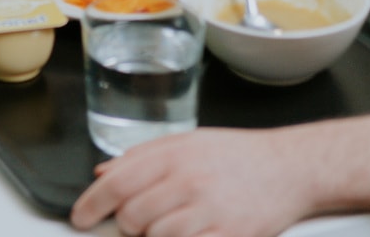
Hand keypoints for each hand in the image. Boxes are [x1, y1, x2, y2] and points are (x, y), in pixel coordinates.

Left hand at [70, 128, 313, 235]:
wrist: (289, 168)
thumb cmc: (237, 155)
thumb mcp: (186, 142)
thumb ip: (141, 156)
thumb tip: (103, 173)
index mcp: (173, 155)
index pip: (117, 183)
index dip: (91, 204)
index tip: (80, 218)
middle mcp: (189, 182)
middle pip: (133, 217)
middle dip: (128, 225)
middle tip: (137, 222)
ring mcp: (210, 212)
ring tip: (171, 225)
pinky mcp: (230, 235)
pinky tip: (191, 231)